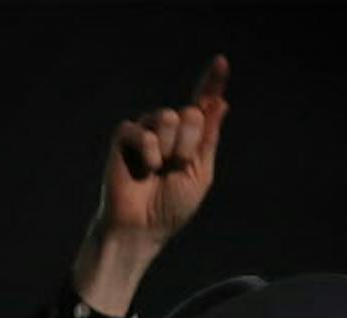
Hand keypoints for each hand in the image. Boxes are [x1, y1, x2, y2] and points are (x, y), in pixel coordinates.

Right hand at [97, 54, 230, 249]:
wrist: (143, 227)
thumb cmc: (172, 207)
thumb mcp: (200, 172)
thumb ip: (208, 138)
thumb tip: (221, 103)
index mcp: (190, 138)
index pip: (202, 104)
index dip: (212, 83)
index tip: (222, 62)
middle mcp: (168, 129)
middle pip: (191, 113)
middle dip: (190, 145)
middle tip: (176, 168)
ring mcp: (146, 130)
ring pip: (168, 117)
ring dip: (170, 149)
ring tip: (159, 170)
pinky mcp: (125, 136)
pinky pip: (144, 132)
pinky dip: (149, 154)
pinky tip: (145, 171)